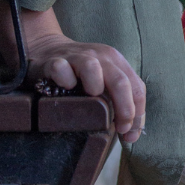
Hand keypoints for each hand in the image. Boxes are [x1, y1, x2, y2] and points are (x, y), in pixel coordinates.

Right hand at [0, 0, 146, 142]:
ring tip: (91, 101)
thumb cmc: (79, 74)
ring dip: (95, 88)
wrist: (47, 50)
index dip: (138, 114)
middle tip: (119, 128)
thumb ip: (120, 102)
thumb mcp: (104, 82)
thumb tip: (131, 135)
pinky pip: (61, 69)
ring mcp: (77, 57)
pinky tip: (65, 88)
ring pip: (92, 69)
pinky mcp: (54, 61)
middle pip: (120, 82)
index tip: (129, 134)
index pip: (137, 88)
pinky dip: (65, 80)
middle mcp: (100, 57)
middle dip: (125, 109)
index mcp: (116, 62)